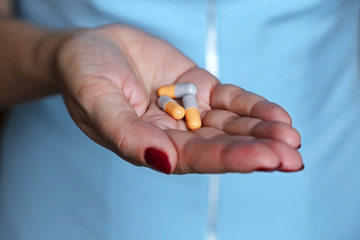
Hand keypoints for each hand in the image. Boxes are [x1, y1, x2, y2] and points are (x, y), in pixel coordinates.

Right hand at [56, 24, 301, 173]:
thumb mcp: (97, 103)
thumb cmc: (84, 76)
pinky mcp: (198, 87)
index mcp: (151, 146)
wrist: (90, 47)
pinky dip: (251, 106)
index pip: (195, 158)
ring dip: (262, 130)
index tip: (265, 159)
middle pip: (220, 145)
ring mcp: (189, 110)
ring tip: (291, 135)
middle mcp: (174, 134)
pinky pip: (229, 99)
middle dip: (256, 149)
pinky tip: (275, 115)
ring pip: (230, 124)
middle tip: (292, 155)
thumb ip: (126, 134)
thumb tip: (161, 161)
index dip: (230, 159)